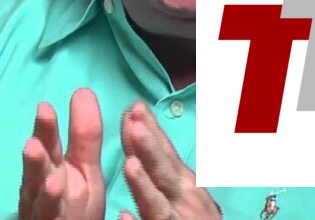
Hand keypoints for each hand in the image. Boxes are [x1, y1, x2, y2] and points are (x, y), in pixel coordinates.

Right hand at [18, 88, 105, 219]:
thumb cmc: (74, 203)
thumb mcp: (85, 168)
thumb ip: (84, 134)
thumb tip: (83, 90)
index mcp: (52, 167)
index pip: (47, 143)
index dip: (45, 128)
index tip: (44, 107)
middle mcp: (41, 186)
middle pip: (36, 167)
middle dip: (35, 154)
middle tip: (34, 139)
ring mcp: (42, 208)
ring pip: (36, 192)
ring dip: (36, 175)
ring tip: (35, 154)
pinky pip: (48, 215)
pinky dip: (49, 203)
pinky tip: (55, 189)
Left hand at [118, 101, 220, 219]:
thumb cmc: (191, 214)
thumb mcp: (182, 185)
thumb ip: (162, 159)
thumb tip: (136, 124)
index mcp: (183, 182)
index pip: (164, 151)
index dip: (150, 129)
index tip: (135, 105)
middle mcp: (185, 199)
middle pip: (164, 172)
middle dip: (150, 148)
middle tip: (134, 124)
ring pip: (158, 205)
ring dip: (145, 185)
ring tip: (130, 165)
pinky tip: (123, 217)